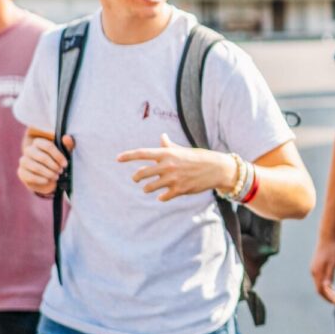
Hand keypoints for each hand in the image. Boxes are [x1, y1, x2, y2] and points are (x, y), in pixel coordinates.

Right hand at [18, 132, 72, 196]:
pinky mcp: (21, 172)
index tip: (65, 164)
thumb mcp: (64, 153)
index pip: (48, 146)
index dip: (58, 156)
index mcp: (39, 142)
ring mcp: (23, 161)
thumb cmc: (56, 161)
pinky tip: (47, 180)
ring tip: (56, 176)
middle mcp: (29, 150)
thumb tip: (67, 138)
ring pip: (36, 167)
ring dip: (48, 173)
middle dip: (54, 166)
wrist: (47, 177)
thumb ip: (67, 145)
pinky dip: (41, 179)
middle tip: (60, 171)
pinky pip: (30, 176)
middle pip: (42, 157)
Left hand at [116, 134, 233, 201]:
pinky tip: (163, 195)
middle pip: (141, 173)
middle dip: (136, 177)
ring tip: (149, 188)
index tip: (117, 158)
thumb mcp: (183, 150)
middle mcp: (168, 165)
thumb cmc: (199, 158)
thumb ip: (169, 146)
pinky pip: (163, 197)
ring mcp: (173, 178)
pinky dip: (161, 197)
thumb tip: (162, 137)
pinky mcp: (179, 190)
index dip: (128, 156)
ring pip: (149, 187)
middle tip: (136, 179)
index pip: (142, 153)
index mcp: (167, 153)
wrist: (217, 168)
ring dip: (147, 188)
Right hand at [310, 237, 334, 304]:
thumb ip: (329, 275)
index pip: (320, 290)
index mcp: (317, 272)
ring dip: (327, 291)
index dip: (328, 297)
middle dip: (328, 296)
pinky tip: (332, 287)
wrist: (327, 238)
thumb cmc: (332, 250)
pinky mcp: (316, 267)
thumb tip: (326, 287)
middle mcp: (313, 272)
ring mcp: (314, 269)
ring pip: (319, 284)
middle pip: (319, 289)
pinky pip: (319, 279)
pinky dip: (325, 285)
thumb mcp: (333, 263)